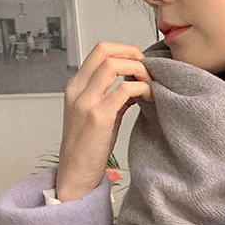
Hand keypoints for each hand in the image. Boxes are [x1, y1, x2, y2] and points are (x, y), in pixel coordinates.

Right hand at [55, 38, 153, 200]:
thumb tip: (134, 85)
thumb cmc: (87, 149)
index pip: (99, 51)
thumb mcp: (97, 116)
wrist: (75, 175)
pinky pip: (124, 90)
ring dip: (136, 68)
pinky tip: (148, 97)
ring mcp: (86, 102)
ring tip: (149, 82)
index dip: (122, 49)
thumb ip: (112, 97)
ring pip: (113, 65)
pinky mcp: (98, 117)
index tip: (138, 61)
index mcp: (76, 87)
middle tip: (147, 68)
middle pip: (105, 51)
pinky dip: (140, 88)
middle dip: (131, 53)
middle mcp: (78, 90)